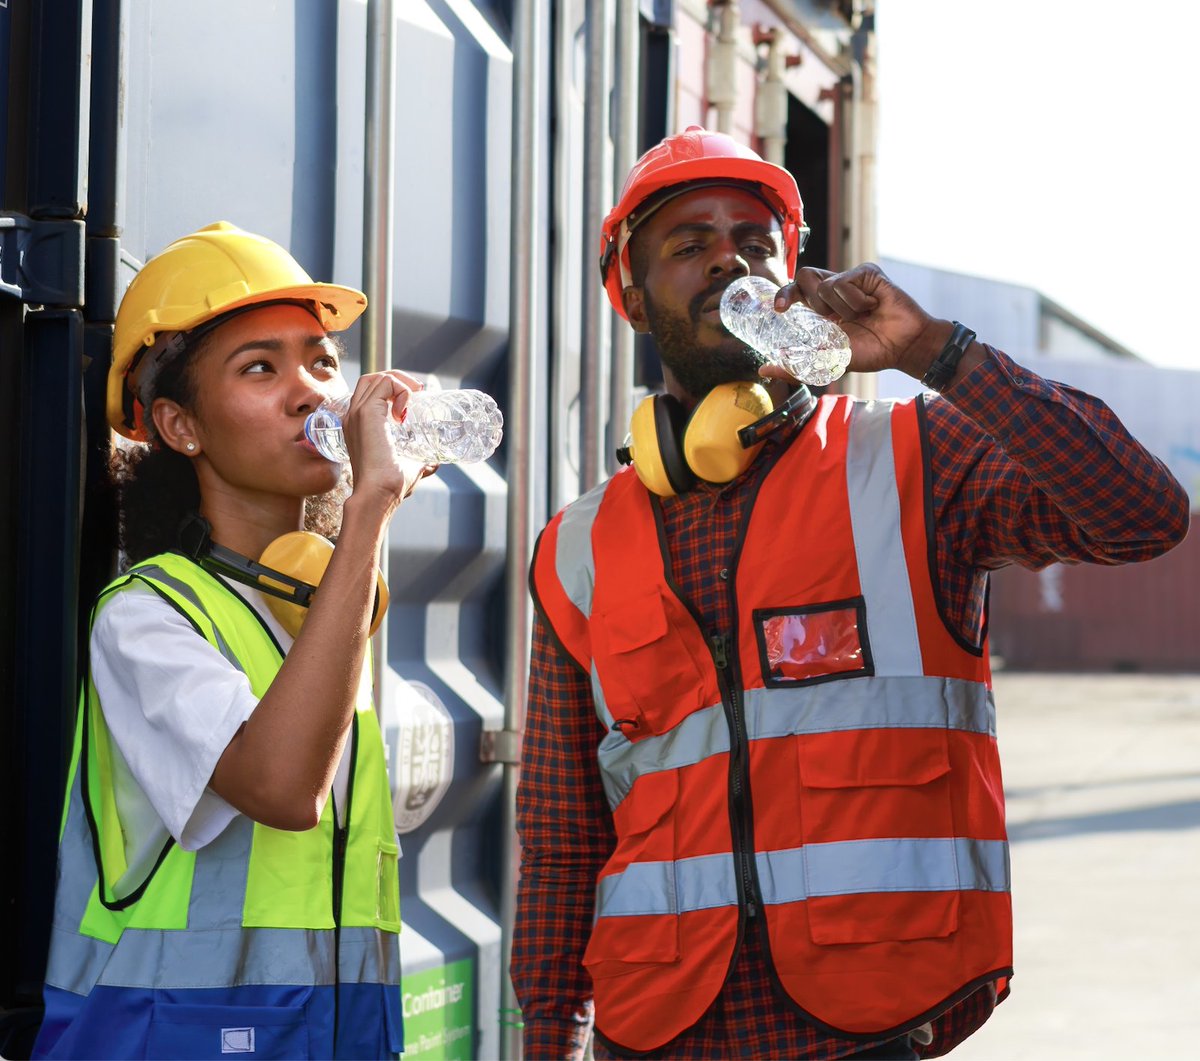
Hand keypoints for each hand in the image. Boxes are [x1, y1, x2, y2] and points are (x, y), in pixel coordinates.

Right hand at [339, 369, 427, 509]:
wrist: (379, 494)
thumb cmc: (391, 486)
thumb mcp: (407, 466)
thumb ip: (420, 462)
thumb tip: (435, 463)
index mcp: (358, 426)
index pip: (371, 392)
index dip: (394, 388)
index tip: (416, 398)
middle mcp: (353, 416)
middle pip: (372, 379)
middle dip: (398, 379)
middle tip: (418, 392)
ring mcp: (357, 413)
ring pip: (377, 377)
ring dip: (401, 382)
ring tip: (415, 397)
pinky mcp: (366, 413)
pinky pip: (385, 384)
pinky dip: (401, 390)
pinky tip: (407, 412)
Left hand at [768, 263, 955, 378]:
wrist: (903, 347)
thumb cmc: (870, 352)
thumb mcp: (827, 362)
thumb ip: (796, 366)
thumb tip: (763, 369)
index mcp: (821, 308)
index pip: (794, 290)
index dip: (784, 294)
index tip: (779, 309)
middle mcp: (834, 290)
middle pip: (804, 276)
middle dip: (810, 299)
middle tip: (825, 317)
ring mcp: (851, 279)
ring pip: (825, 284)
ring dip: (841, 309)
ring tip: (861, 317)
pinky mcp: (867, 273)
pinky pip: (845, 281)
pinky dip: (856, 301)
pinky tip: (872, 306)